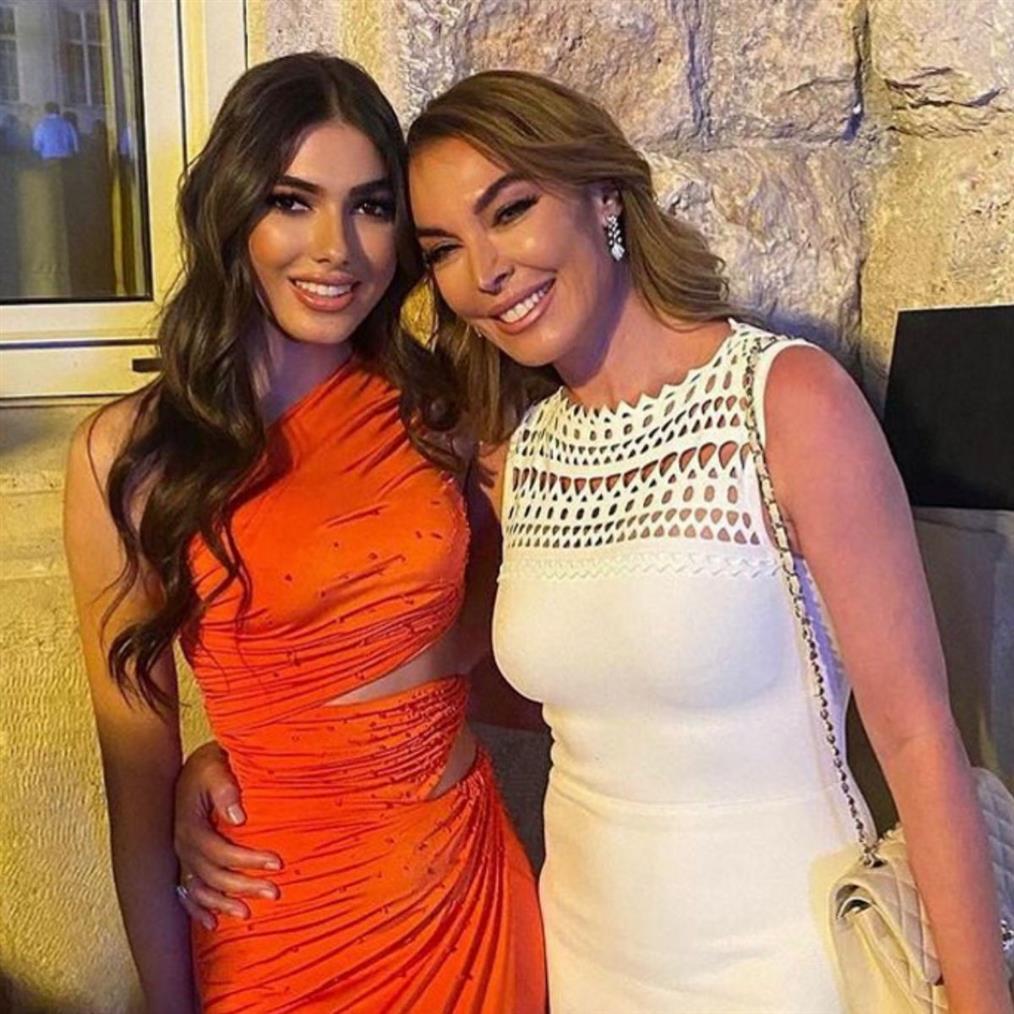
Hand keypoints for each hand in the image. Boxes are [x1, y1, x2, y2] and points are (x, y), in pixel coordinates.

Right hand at [173, 741, 281, 927]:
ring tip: (248, 914)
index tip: (276, 862)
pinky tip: (213, 923)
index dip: (247, 860)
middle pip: (212, 875)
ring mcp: (182, 856)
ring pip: (201, 888)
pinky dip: (199, 909)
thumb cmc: (210, 767)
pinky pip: (187, 892)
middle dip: (243, 886)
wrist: (195, 767)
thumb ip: (226, 790)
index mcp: (190, 825)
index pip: (219, 851)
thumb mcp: (216, 769)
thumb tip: (239, 818)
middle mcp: (183, 845)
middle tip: (274, 892)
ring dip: (223, 903)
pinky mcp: (185, 860)